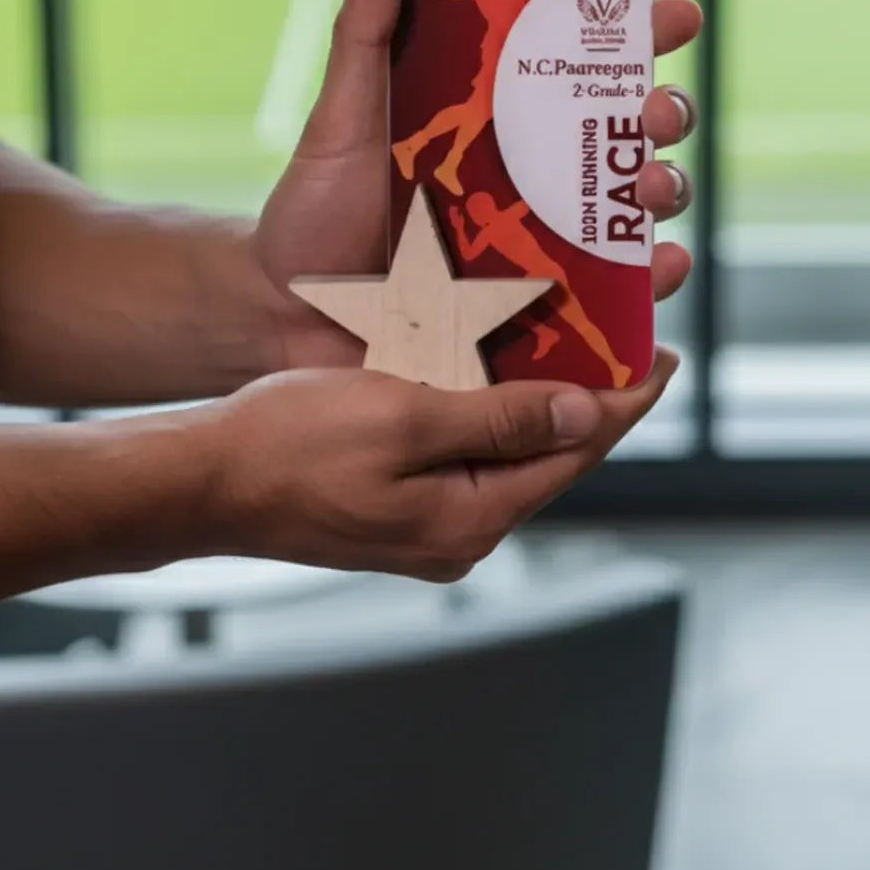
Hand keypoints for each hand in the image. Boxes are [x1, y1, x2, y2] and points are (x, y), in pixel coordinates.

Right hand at [199, 351, 675, 579]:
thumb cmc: (290, 447)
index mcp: (470, 519)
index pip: (575, 453)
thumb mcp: (403, 417)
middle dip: (593, 399)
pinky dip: (494, 410)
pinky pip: (470, 454)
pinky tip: (497, 371)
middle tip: (626, 336)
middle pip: (550, 457)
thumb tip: (586, 415)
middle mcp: (460, 533)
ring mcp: (430, 524)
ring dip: (542, 401)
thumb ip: (499, 418)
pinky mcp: (402, 506)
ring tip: (575, 344)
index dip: (627, 403)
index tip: (664, 357)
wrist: (204, 484)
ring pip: (510, 454)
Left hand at [255, 0, 701, 368]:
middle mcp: (534, 177)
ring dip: (665, 189)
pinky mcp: (541, 314)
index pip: (586, 64)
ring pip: (636, 209)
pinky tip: (659, 267)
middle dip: (664, 111)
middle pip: (631, 132)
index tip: (669, 14)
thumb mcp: (341, 121)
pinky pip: (616, 298)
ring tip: (649, 188)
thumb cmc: (314, 216)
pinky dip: (653, 282)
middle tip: (651, 111)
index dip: (641, 32)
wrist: (286, 317)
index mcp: (499, 119)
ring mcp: (544, 246)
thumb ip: (362, 37)